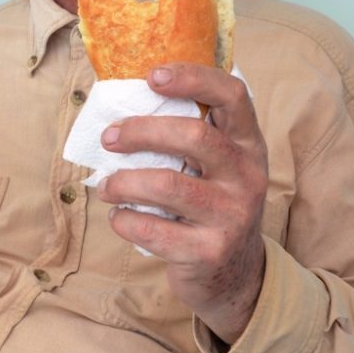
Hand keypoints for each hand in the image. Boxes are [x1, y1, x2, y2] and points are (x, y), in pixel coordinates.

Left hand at [96, 62, 268, 343]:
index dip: (193, 78)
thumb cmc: (209, 203)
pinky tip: (119, 218)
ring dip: (122, 182)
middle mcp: (248, 176)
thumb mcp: (214, 167)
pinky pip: (152, 229)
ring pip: (167, 185)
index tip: (152, 75)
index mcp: (247, 145)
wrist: (234, 276)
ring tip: (105, 186)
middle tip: (108, 137)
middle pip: (194, 136)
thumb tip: (119, 99)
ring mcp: (232, 216)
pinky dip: (123, 221)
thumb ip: (186, 134)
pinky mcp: (209, 252)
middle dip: (141, 131)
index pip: (233, 96)